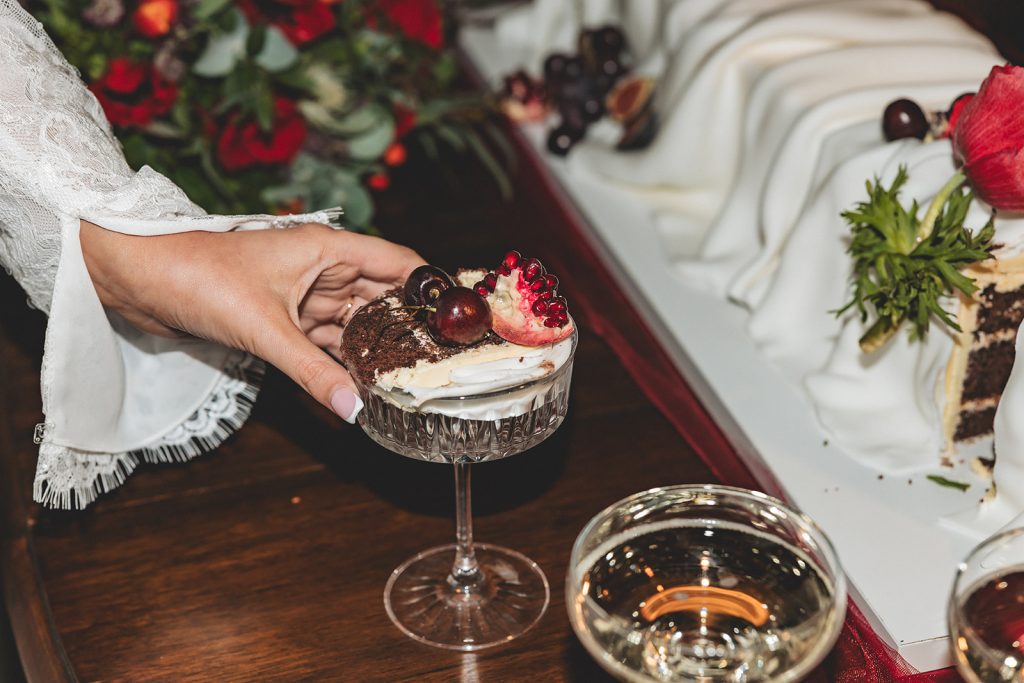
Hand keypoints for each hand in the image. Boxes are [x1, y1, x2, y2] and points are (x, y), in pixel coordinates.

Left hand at [80, 220, 424, 421]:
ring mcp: (304, 295)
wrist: (139, 277)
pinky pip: (326, 342)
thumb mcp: (265, 328)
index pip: (400, 264)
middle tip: (441, 361)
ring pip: (356, 324)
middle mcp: (324, 269)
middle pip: (383, 298)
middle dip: (409, 328)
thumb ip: (313, 372)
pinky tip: (364, 383)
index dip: (433, 290)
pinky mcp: (283, 319)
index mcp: (329, 249)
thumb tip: (354, 410)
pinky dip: (343, 361)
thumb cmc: (199, 276)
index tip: (461, 321)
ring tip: (410, 379)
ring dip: (377, 349)